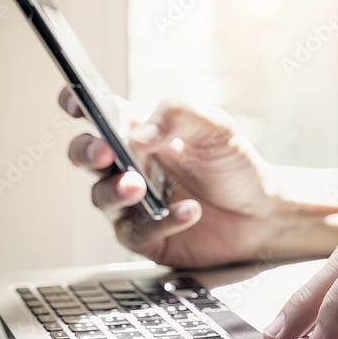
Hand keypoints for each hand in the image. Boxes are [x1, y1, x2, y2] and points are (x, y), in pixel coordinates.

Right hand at [60, 89, 280, 267]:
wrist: (262, 212)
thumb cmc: (234, 165)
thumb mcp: (216, 127)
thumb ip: (178, 116)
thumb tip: (141, 133)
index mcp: (140, 132)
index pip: (99, 114)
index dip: (78, 104)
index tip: (75, 102)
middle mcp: (130, 166)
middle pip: (86, 155)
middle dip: (87, 151)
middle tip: (103, 152)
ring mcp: (133, 204)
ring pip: (102, 197)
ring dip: (116, 190)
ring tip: (139, 186)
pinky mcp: (146, 237)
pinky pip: (137, 232)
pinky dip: (160, 221)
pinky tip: (188, 211)